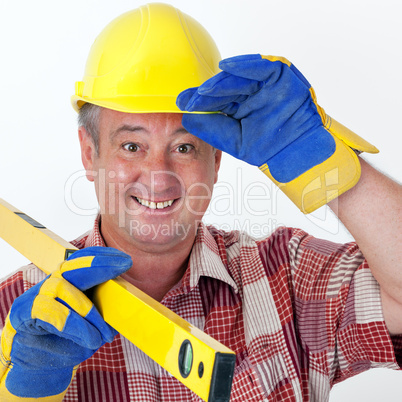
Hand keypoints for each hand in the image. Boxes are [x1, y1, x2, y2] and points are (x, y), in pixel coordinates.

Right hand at [0, 246, 131, 398]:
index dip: (103, 256)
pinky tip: (91, 339)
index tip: (126, 260)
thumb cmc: (70, 340)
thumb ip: (104, 309)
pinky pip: (51, 313)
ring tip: (105, 335)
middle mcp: (51, 283)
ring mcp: (35, 295)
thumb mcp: (93, 324)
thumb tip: (127, 302)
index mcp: (68, 282)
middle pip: (72, 267)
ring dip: (89, 312)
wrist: (40, 366)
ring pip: (62, 289)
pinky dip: (75, 326)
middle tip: (125, 264)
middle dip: (100, 265)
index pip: (82, 261)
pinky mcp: (23, 313)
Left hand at [177, 54, 377, 212]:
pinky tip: (225, 68)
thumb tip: (187, 117)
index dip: (201, 101)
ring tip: (205, 90)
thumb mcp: (234, 140)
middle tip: (191, 98)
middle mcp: (250, 93)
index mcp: (240, 107)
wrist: (297, 153)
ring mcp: (265, 84)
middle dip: (208, 92)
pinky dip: (244, 65)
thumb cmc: (268, 149)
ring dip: (221, 81)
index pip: (217, 100)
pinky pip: (261, 66)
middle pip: (226, 87)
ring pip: (240, 77)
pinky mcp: (280, 75)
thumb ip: (212, 128)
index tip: (184, 103)